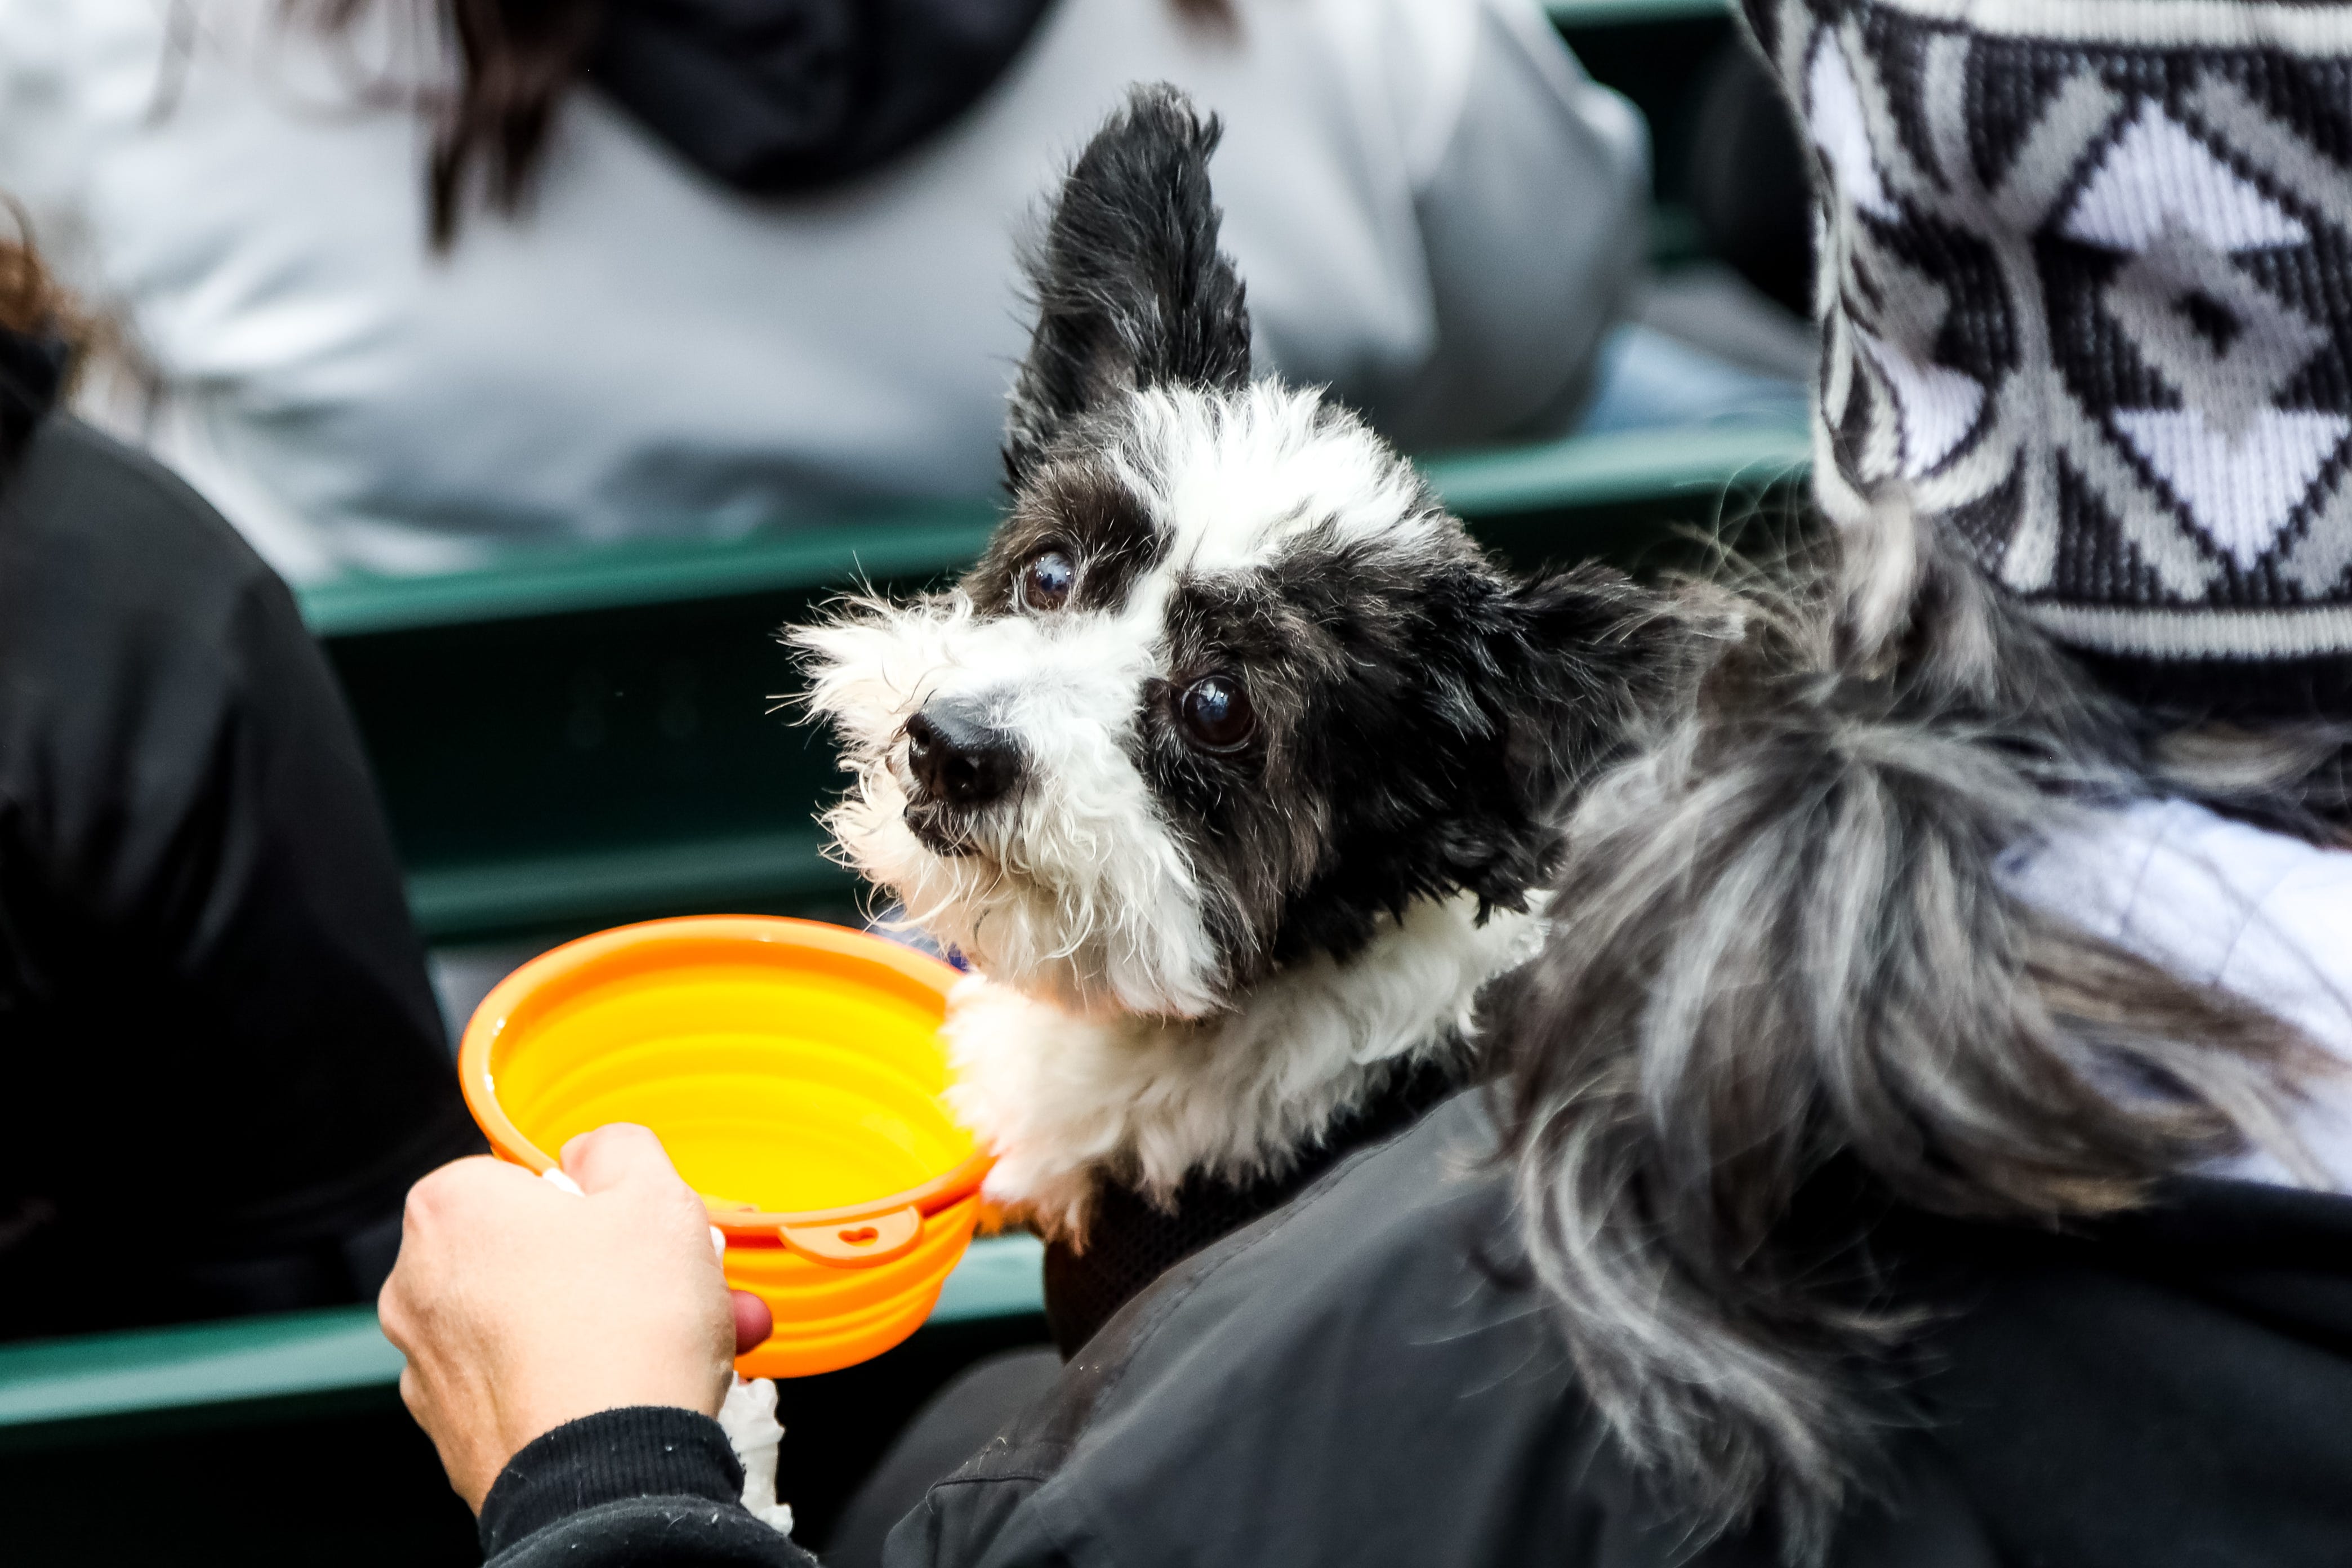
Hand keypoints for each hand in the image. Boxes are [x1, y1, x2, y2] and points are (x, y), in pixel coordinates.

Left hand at [379, 1123, 770, 1511]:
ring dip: (606, 1324)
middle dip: (611, 1267)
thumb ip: (620, 1148)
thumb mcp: (656, 1193)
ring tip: (682, 1343)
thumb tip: (599, 1152)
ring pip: (534, 1323)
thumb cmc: (625, 1327)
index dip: (593, 1199)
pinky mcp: (456, 1436)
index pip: (521, 1176)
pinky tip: (638, 1392)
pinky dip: (577, 1382)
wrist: (608, 1475)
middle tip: (679, 1284)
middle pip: (530, 1253)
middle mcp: (417, 1286)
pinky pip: (526, 1385)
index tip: (635, 1225)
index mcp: (450, 1208)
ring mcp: (429, 1368)